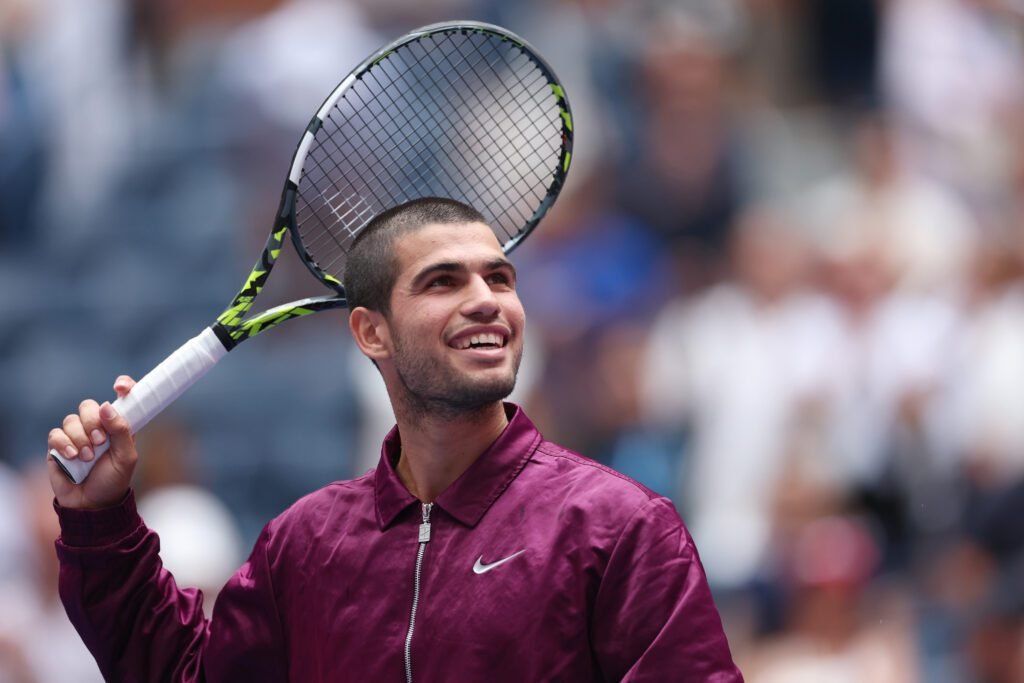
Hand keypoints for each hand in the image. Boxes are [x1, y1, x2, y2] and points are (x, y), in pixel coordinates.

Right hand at [47, 376, 138, 508]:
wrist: (92, 504)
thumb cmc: (113, 481)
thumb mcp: (126, 458)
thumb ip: (122, 431)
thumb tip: (107, 407)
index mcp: (118, 426)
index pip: (121, 398)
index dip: (123, 386)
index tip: (120, 387)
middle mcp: (97, 427)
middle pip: (89, 406)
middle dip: (93, 421)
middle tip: (99, 441)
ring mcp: (76, 436)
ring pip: (71, 419)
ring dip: (80, 438)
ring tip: (87, 458)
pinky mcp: (58, 446)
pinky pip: (56, 433)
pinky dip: (64, 444)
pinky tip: (72, 457)